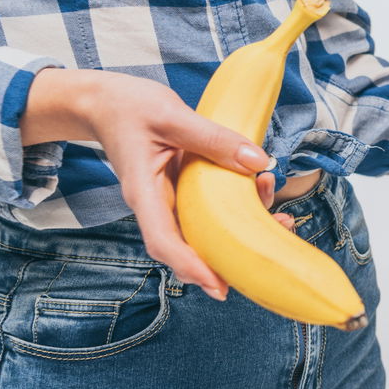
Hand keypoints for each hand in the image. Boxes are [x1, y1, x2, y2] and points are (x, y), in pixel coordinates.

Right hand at [21, 69, 290, 298]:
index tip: (219, 285)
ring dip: (244, 229)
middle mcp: (157, 205)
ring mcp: (172, 201)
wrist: (106, 103)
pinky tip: (263, 187)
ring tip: (282, 216)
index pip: (163, 241)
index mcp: (144, 193)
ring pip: (207, 230)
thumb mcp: (171, 114)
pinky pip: (212, 209)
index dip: (191, 266)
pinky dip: (240, 205)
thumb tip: (258, 161)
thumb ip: (213, 137)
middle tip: (273, 248)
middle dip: (231, 255)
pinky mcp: (185, 191)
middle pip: (190, 246)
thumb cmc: (129, 107)